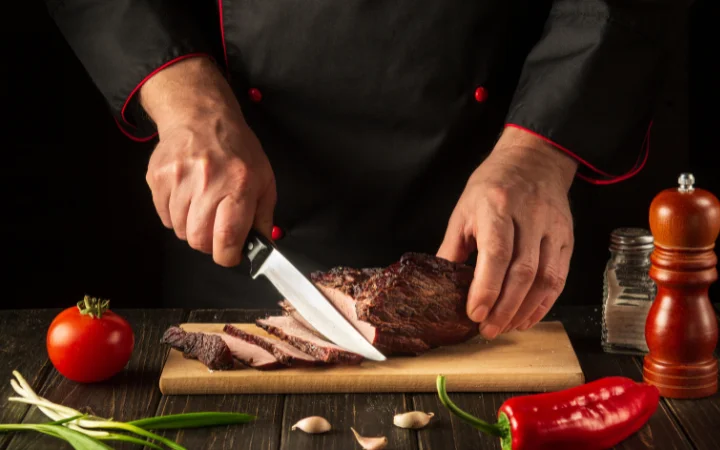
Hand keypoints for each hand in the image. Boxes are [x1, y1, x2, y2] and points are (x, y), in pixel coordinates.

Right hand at [140, 57, 276, 266]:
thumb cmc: (237, 150)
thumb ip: (264, 215)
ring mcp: (178, 179)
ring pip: (180, 231)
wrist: (200, 116)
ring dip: (192, 228)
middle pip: (199, 239)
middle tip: (216, 230)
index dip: (228, 256)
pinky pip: (164, 217)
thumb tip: (261, 246)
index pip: (227, 237)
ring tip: (202, 207)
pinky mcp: (158, 178)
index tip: (231, 255)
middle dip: (210, 243)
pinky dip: (176, 216)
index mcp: (239, 184)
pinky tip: (187, 198)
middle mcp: (207, 182)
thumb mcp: (264, 179)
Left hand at [437, 127, 577, 339]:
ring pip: (545, 278)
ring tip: (506, 328)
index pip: (496, 253)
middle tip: (488, 330)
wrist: (534, 160)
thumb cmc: (492, 185)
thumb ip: (453, 249)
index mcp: (497, 207)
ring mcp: (552, 228)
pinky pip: (559, 277)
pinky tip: (528, 317)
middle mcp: (529, 217)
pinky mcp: (566, 238)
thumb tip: (442, 286)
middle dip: (505, 307)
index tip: (475, 313)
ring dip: (525, 310)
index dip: (487, 287)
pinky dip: (544, 302)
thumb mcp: (464, 210)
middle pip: (522, 271)